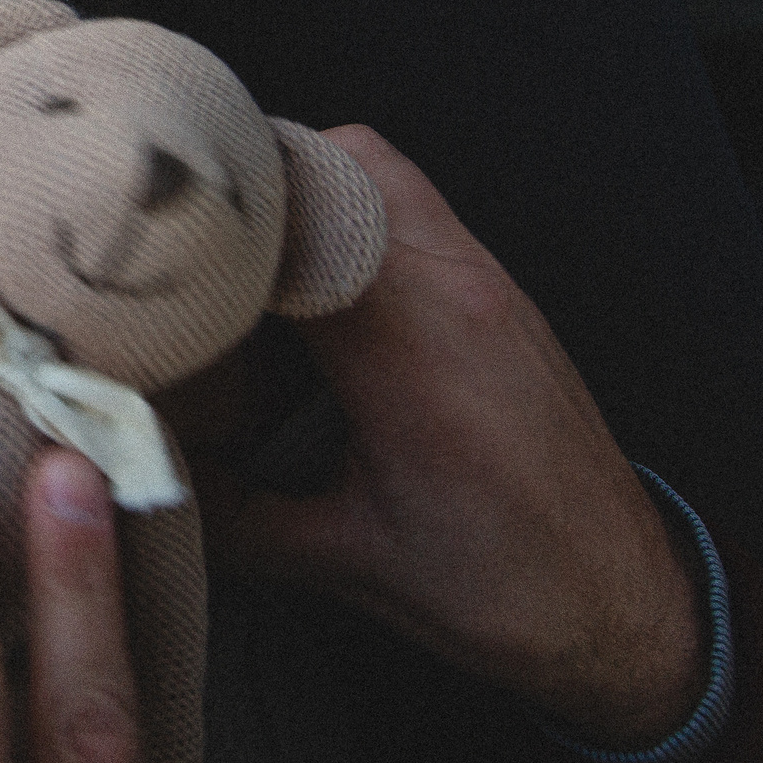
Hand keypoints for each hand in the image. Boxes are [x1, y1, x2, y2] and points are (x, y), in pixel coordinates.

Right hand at [195, 127, 703, 748]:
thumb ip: (227, 510)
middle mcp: (454, 287)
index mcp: (412, 351)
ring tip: (232, 274)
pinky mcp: (494, 289)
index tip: (137, 254)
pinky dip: (339, 224)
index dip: (200, 228)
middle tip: (170, 253)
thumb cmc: (508, 591)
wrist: (630, 603)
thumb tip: (133, 466)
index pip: (288, 224)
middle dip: (235, 194)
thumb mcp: (341, 563)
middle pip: (324, 160)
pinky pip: (404, 206)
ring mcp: (483, 278)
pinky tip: (302, 307)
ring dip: (292, 198)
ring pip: (367, 164)